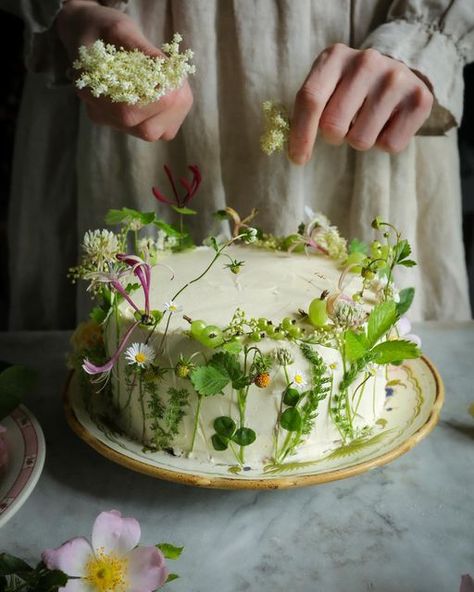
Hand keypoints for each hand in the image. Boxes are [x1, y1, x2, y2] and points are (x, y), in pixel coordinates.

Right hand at [56, 0, 192, 140]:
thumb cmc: (101, 29)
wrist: (88, 35)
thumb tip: (166, 68)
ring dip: (175, 109)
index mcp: (92, 91)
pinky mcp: (130, 123)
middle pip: (148, 131)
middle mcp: (103, 114)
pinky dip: (172, 111)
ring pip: (158, 133)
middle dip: (172, 105)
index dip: (160, 97)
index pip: (131, 112)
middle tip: (175, 78)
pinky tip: (167, 89)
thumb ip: (141, 49)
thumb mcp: (119, 29)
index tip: (171, 73)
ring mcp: (116, 123)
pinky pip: (160, 128)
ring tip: (171, 81)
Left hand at [289, 43, 432, 163]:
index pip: (310, 99)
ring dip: (359, 140)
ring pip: (361, 140)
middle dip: (334, 136)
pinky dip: (384, 143)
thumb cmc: (351, 89)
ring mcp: (395, 78)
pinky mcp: (419, 99)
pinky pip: (389, 145)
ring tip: (368, 120)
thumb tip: (295, 152)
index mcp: (335, 57)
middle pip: (333, 126)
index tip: (297, 159)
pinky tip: (387, 123)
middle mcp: (366, 62)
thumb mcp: (326, 87)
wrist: (400, 74)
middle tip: (344, 126)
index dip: (301, 134)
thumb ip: (308, 110)